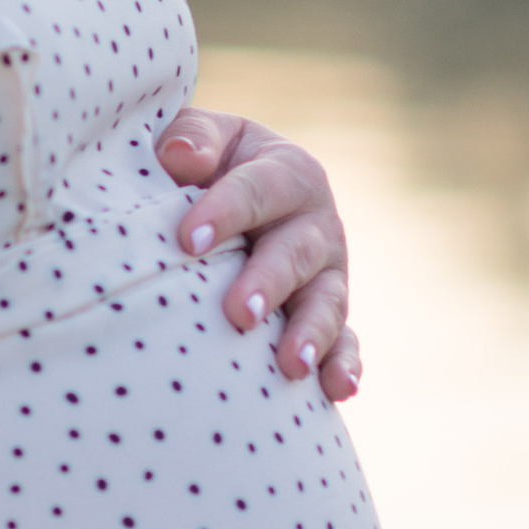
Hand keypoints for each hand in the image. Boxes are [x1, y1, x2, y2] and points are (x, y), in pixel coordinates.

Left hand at [156, 109, 359, 397]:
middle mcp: (317, 223)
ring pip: (327, 302)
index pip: (257, 190)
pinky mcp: (332, 316)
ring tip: (289, 364)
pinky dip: (344, 365)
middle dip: (268, 282)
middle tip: (237, 313)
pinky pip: (347, 342)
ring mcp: (329, 274)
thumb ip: (194, 138)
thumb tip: (181, 157)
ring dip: (310, 332)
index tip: (187, 240)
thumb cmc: (208, 167)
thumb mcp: (204, 139)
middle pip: (296, 252)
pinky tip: (336, 390)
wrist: (235, 202)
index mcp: (288, 172)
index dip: (224, 211)